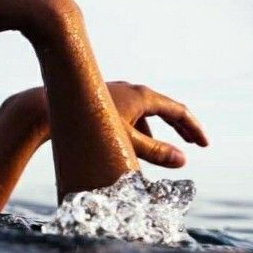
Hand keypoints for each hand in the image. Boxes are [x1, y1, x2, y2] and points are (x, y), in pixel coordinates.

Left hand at [9, 80, 208, 168]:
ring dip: (156, 134)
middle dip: (180, 129)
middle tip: (194, 145)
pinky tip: (131, 151)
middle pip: (165, 110)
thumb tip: (183, 162)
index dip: (194, 129)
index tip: (205, 145)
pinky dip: (137, 132)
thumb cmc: (87, 126)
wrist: (47, 109)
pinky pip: (129, 117)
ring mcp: (117, 95)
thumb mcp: (125, 143)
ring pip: (145, 115)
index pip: (178, 111)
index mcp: (142, 96)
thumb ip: (155, 153)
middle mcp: (132, 91)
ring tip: (161, 156)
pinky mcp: (103, 102)